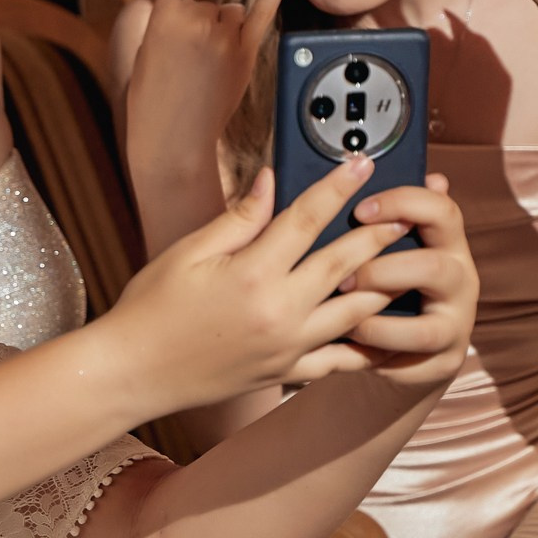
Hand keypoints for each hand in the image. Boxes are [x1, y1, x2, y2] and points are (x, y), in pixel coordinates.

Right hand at [103, 156, 413, 411]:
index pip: (307, 218)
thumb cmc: (150, 308)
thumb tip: (271, 180)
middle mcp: (279, 312)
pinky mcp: (288, 372)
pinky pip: (342, 357)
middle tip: (403, 212)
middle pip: (346, 262)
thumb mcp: (187, 253)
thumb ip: (238, 218)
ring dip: (384, 284)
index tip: (361, 165)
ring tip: (400, 263)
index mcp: (251, 274)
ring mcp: (288, 347)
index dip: (337, 187)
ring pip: (358, 311)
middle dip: (379, 232)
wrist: (133, 373)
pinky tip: (379, 323)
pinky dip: (366, 340)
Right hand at [122, 0, 293, 185]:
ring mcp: (226, 34)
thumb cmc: (152, 98)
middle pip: (212, 0)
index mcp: (164, 14)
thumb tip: (226, 4)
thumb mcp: (150, 49)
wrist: (170, 141)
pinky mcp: (246, 52)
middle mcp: (199, 17)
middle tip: (186, 66)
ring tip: (205, 74)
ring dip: (222, 35)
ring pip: (231, 14)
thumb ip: (181, 19)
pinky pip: (265, 8)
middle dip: (203, 25)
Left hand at [334, 174, 478, 393]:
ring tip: (345, 320)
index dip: (403, 204)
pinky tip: (352, 347)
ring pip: (429, 326)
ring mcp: (456, 323)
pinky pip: (416, 361)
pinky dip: (380, 355)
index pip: (441, 210)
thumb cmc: (380, 280)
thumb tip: (371, 166)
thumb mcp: (378, 244)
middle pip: (437, 268)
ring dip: (380, 323)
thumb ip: (375, 213)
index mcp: (442, 241)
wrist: (398, 344)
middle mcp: (458, 279)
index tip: (359, 208)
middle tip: (344, 279)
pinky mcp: (445, 359)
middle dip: (386, 272)